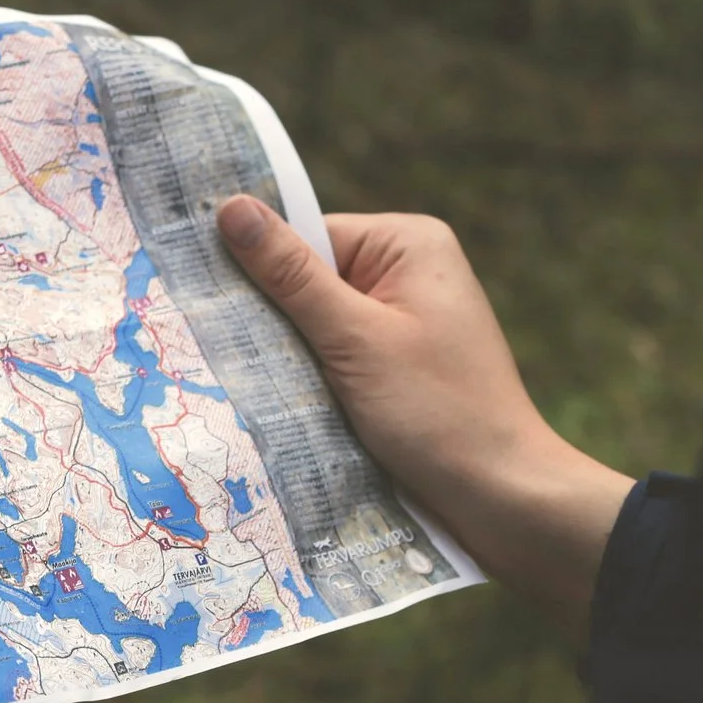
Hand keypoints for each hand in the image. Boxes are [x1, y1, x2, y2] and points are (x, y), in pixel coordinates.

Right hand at [217, 197, 632, 635]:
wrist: (500, 496)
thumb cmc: (436, 412)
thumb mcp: (353, 338)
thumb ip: (290, 276)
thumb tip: (231, 207)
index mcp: (409, 244)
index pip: (307, 236)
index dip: (258, 269)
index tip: (202, 299)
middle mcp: (410, 273)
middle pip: (309, 280)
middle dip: (272, 318)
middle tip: (214, 348)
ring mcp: (406, 324)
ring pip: (317, 326)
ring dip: (289, 357)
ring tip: (252, 384)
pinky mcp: (399, 370)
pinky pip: (336, 360)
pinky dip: (311, 382)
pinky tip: (285, 406)